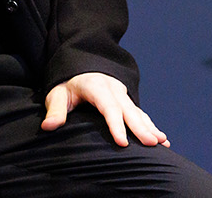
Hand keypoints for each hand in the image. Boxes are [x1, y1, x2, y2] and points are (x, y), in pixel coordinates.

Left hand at [40, 72, 168, 147]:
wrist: (80, 68)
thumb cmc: (67, 85)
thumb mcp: (57, 93)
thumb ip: (55, 109)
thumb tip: (48, 126)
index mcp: (96, 86)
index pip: (107, 106)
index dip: (115, 124)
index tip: (123, 143)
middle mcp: (113, 89)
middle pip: (128, 110)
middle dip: (141, 127)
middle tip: (152, 143)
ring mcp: (122, 94)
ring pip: (138, 112)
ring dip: (151, 127)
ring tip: (162, 142)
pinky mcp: (127, 101)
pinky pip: (141, 114)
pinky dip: (152, 126)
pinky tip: (163, 140)